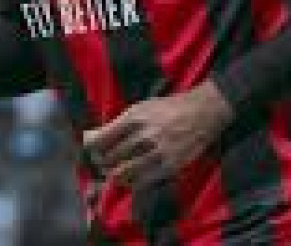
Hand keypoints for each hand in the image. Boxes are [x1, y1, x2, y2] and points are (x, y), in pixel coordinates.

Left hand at [82, 81, 232, 191]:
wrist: (202, 113)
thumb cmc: (167, 109)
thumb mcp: (140, 108)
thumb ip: (116, 124)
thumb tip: (88, 137)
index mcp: (134, 117)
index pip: (100, 140)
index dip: (91, 148)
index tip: (93, 149)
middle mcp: (144, 135)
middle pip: (109, 158)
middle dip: (102, 162)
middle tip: (103, 161)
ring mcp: (157, 153)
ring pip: (123, 173)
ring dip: (115, 174)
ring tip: (116, 170)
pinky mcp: (170, 167)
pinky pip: (142, 182)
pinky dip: (132, 182)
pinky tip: (132, 176)